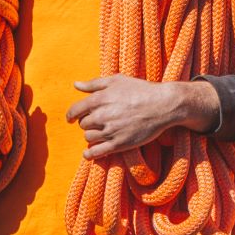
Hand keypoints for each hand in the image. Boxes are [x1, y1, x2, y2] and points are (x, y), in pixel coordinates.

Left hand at [68, 74, 207, 156]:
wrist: (162, 105)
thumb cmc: (140, 90)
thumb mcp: (117, 80)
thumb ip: (94, 84)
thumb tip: (75, 85)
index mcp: (99, 99)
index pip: (75, 110)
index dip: (71, 115)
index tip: (71, 118)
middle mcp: (102, 115)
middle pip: (83, 124)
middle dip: (88, 123)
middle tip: (98, 121)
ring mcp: (110, 131)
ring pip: (89, 137)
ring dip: (92, 135)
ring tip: (102, 132)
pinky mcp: (119, 144)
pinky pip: (96, 152)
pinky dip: (89, 154)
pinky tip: (88, 153)